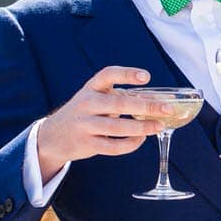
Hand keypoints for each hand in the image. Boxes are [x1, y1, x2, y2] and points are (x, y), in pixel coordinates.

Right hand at [36, 67, 177, 178]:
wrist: (53, 136)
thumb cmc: (85, 114)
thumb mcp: (95, 99)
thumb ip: (119, 98)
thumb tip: (155, 102)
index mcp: (91, 88)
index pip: (108, 75)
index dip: (127, 74)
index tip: (146, 77)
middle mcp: (86, 103)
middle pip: (118, 103)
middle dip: (145, 106)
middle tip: (167, 109)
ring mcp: (85, 124)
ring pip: (117, 127)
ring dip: (142, 127)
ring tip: (159, 126)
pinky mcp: (87, 144)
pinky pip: (114, 146)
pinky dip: (131, 143)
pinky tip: (141, 139)